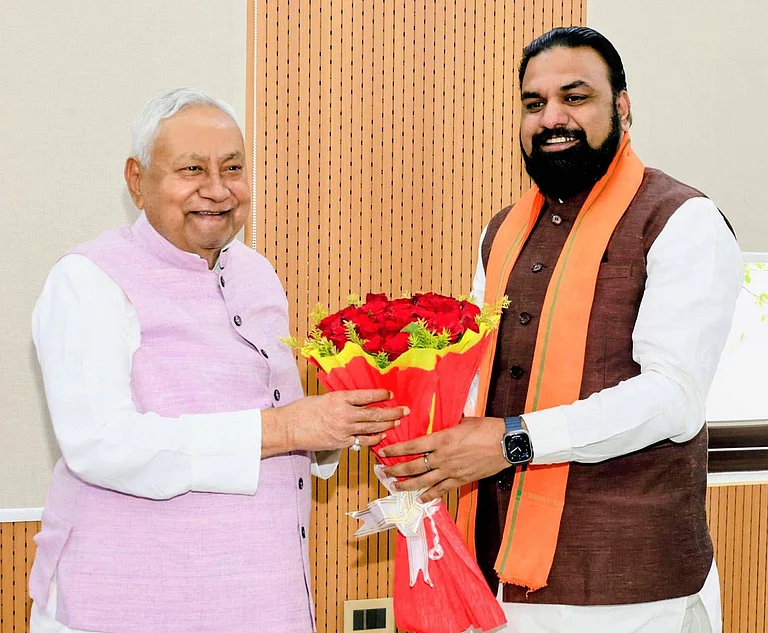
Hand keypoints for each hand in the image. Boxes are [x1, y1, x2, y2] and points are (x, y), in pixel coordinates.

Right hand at [262, 389, 407, 454]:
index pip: (366, 396)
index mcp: (339, 398)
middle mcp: (344, 414)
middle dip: (392, 412)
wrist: (288, 428)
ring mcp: (344, 430)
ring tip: (398, 422)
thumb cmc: (302, 410)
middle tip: (404, 410)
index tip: (391, 393)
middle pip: (374, 413)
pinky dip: (373, 438)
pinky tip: (381, 436)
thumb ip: (341, 400)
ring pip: (371, 428)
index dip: (381, 395)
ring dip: (387, 425)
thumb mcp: (323, 398)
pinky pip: (362, 441)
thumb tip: (356, 401)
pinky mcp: (341, 443)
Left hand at [379, 417, 509, 502]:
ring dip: (407, 485)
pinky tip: (421, 499)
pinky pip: (441, 490)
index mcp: (442, 439)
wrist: (506, 443)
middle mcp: (442, 457)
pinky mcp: (461, 480)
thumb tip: (443, 425)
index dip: (396, 450)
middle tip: (383, 473)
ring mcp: (451, 470)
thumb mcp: (464, 422)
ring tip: (396, 487)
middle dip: (396, 470)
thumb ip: (449, 426)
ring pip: (423, 481)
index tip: (383, 453)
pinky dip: (429, 495)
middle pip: (413, 466)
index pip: (412, 446)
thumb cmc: (487, 428)